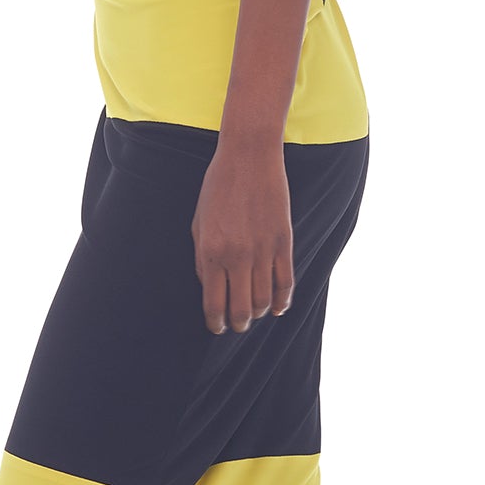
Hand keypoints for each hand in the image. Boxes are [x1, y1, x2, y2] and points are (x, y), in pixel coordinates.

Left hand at [191, 131, 294, 334]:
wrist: (249, 156)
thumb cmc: (218, 187)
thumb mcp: (198, 222)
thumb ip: (202, 259)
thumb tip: (209, 289)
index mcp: (211, 252)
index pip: (214, 303)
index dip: (215, 323)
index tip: (217, 328)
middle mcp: (237, 256)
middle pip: (241, 309)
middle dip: (238, 324)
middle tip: (237, 326)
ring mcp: (263, 250)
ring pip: (264, 300)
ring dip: (258, 314)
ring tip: (254, 315)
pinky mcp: (284, 242)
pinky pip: (286, 282)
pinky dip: (283, 301)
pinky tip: (278, 307)